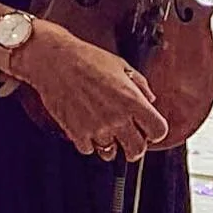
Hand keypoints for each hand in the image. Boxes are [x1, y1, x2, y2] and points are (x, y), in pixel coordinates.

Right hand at [17, 23, 169, 160]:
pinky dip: (89, 144)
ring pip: (111, 154)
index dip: (156, 132)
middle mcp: (117, 117)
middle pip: (137, 150)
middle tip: (130, 142)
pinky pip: (88, 150)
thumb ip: (140, 85)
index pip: (158, 130)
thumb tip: (150, 100)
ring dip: (110, 147)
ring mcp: (96, 127)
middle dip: (136, 148)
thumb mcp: (121, 66)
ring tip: (105, 135)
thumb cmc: (86, 58)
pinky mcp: (76, 132)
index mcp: (132, 100)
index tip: (149, 130)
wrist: (54, 61)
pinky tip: (87, 131)